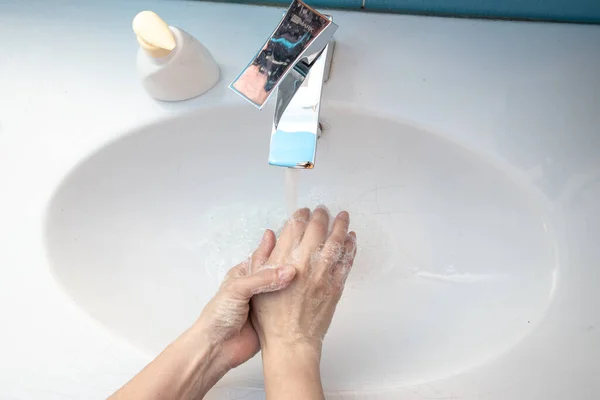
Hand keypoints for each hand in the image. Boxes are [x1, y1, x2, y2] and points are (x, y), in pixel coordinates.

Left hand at [109, 232, 296, 399]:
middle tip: (310, 247)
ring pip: (286, 287)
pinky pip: (288, 305)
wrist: (216, 349)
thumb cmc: (218, 316)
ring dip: (298, 280)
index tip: (295, 232)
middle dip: (292, 260)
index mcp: (245, 273)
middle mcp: (257, 286)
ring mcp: (266, 302)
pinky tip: (311, 291)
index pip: (264, 254)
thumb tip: (290, 270)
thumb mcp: (237, 290)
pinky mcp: (274, 318)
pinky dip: (299, 299)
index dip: (278, 244)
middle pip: (278, 270)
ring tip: (316, 266)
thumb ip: (262, 279)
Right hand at [251, 206, 356, 355]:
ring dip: (340, 225)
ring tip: (343, 215)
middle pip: (316, 228)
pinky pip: (346, 260)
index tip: (303, 211)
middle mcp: (304, 264)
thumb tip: (270, 235)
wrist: (291, 341)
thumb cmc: (271, 318)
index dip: (300, 215)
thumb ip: (263, 257)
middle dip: (321, 215)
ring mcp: (322, 274)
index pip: (294, 227)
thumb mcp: (257, 284)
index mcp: (282, 261)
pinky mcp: (335, 285)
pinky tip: (351, 238)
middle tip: (323, 210)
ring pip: (336, 241)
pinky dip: (350, 246)